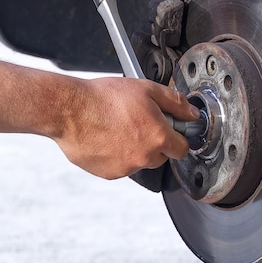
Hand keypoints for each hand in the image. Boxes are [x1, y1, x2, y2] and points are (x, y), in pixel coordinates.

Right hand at [54, 77, 199, 179]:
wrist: (69, 110)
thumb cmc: (103, 98)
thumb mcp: (146, 89)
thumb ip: (175, 102)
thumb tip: (191, 113)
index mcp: (158, 137)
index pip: (182, 148)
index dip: (177, 137)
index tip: (170, 130)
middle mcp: (144, 157)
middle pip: (161, 156)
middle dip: (155, 142)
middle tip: (138, 123)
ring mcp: (126, 168)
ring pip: (139, 161)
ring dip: (134, 149)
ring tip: (117, 127)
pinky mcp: (109, 173)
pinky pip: (120, 167)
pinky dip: (116, 156)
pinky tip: (106, 137)